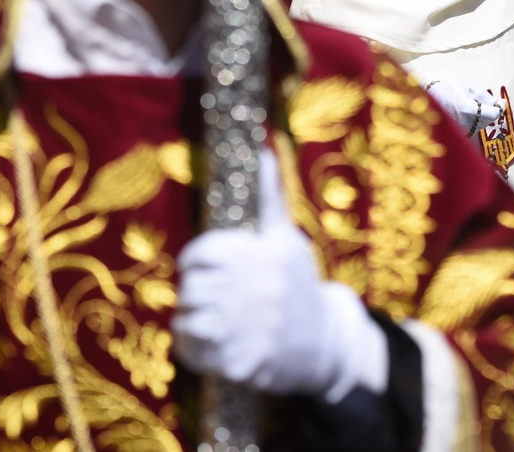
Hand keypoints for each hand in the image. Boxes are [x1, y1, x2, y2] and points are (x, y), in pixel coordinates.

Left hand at [175, 200, 386, 400]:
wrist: (327, 344)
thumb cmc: (299, 285)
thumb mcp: (287, 239)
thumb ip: (270, 198)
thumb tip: (263, 150)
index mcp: (262, 255)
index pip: (200, 253)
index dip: (192, 261)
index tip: (201, 270)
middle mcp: (255, 289)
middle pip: (191, 288)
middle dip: (193, 293)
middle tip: (204, 298)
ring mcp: (248, 329)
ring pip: (187, 320)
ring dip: (190, 322)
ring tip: (205, 321)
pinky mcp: (241, 363)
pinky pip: (194, 353)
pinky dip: (193, 349)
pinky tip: (209, 344)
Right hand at [422, 79, 504, 134]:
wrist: (416, 100)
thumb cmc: (439, 89)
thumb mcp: (461, 87)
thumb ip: (480, 95)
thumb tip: (495, 102)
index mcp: (469, 110)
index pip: (494, 114)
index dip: (500, 107)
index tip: (500, 102)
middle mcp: (466, 124)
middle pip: (488, 121)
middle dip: (490, 111)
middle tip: (488, 102)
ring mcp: (460, 132)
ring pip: (479, 126)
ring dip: (481, 117)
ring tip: (473, 105)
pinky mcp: (454, 136)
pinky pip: (470, 129)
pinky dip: (472, 122)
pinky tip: (465, 113)